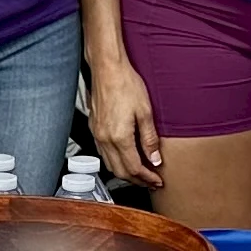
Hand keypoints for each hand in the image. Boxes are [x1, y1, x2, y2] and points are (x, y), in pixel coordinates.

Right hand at [85, 55, 162, 185]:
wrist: (107, 68)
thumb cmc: (125, 84)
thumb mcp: (145, 112)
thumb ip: (150, 139)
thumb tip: (154, 158)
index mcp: (119, 137)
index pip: (134, 168)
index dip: (147, 178)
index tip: (157, 181)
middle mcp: (105, 139)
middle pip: (120, 171)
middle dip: (136, 180)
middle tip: (150, 182)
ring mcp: (97, 134)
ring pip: (110, 164)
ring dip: (125, 172)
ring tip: (140, 173)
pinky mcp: (94, 128)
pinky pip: (103, 153)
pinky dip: (115, 161)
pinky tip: (124, 157)